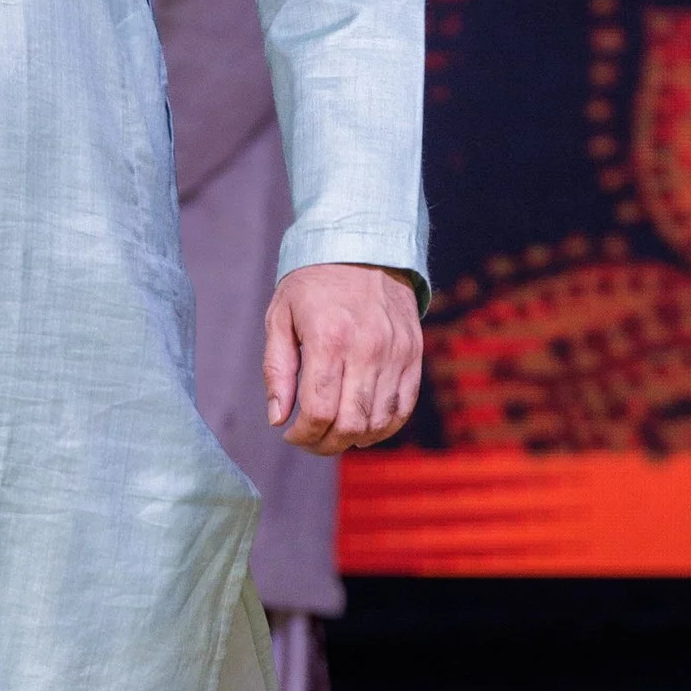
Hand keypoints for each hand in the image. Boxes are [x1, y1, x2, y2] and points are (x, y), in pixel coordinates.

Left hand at [262, 262, 423, 455]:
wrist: (363, 246)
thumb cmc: (313, 284)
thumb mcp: (279, 318)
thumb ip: (277, 370)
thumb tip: (278, 419)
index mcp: (329, 339)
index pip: (319, 411)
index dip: (303, 435)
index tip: (290, 434)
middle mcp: (367, 349)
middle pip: (351, 423)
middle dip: (326, 444)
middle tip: (310, 440)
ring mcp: (396, 353)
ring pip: (379, 422)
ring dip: (354, 439)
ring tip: (334, 434)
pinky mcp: (413, 355)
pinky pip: (404, 407)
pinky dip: (384, 427)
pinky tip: (363, 428)